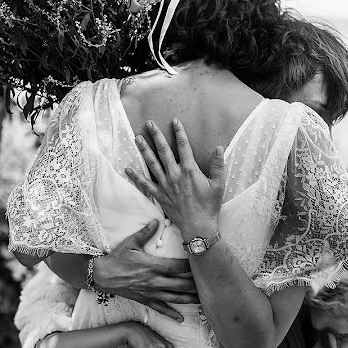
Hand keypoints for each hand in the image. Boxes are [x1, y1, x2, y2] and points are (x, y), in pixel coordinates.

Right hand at [92, 220, 198, 321]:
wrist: (102, 276)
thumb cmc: (116, 258)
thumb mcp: (130, 243)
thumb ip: (145, 233)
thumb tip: (156, 221)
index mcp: (152, 266)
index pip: (176, 267)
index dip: (190, 266)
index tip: (202, 264)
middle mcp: (154, 281)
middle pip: (180, 284)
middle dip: (195, 284)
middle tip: (209, 284)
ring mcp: (150, 293)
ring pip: (174, 298)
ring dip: (189, 299)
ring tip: (202, 300)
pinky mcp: (145, 300)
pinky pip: (160, 309)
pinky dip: (171, 314)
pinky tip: (181, 318)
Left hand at [125, 119, 224, 240]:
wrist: (198, 226)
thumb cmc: (210, 206)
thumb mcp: (219, 185)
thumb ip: (218, 165)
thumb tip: (218, 148)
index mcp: (190, 170)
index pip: (183, 146)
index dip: (179, 132)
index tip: (174, 121)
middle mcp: (175, 175)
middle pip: (163, 151)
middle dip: (156, 135)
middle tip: (149, 124)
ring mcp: (165, 185)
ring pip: (152, 163)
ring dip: (144, 150)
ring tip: (137, 138)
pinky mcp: (159, 195)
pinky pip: (145, 184)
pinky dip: (136, 176)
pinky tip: (128, 168)